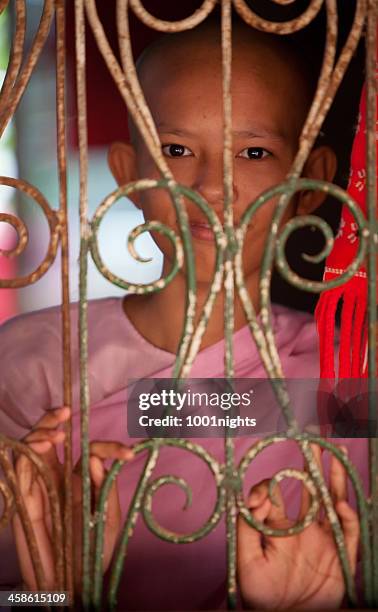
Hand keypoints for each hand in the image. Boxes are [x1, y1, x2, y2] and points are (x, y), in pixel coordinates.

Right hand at [12, 407, 133, 590]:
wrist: (70, 587)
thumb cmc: (91, 554)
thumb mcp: (108, 523)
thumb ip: (104, 491)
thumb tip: (94, 459)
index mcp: (81, 481)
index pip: (90, 453)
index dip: (108, 447)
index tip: (127, 453)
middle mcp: (59, 478)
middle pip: (52, 440)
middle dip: (55, 421)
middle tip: (65, 412)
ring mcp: (39, 487)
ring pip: (33, 449)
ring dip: (40, 432)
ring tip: (55, 432)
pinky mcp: (23, 500)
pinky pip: (21, 470)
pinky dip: (29, 452)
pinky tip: (43, 444)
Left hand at [237, 444, 358, 609]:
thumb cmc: (261, 596)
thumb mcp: (246, 559)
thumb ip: (247, 526)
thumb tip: (254, 496)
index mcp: (280, 527)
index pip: (276, 494)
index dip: (267, 487)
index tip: (261, 495)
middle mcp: (304, 529)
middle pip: (311, 489)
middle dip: (314, 464)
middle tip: (316, 440)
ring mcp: (324, 541)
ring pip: (332, 502)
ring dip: (335, 478)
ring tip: (336, 453)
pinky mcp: (341, 556)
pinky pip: (349, 532)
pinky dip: (348, 516)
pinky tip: (338, 502)